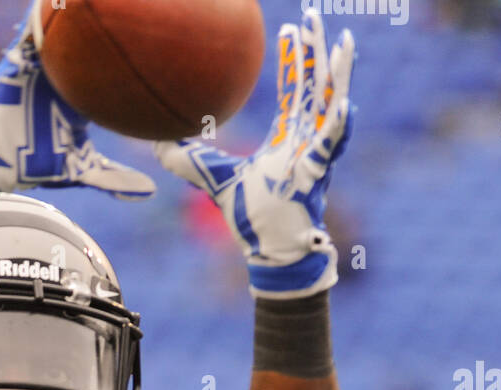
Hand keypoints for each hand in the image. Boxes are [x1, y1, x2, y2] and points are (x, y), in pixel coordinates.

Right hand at [0, 2, 155, 207]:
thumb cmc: (31, 162)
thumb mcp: (79, 169)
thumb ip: (113, 178)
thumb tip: (150, 191)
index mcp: (80, 94)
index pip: (110, 70)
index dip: (132, 58)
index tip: (165, 45)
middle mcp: (63, 76)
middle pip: (91, 44)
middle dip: (109, 24)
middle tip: (146, 5)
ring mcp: (42, 66)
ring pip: (64, 32)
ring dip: (79, 12)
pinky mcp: (19, 60)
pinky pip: (35, 30)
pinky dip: (47, 15)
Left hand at [154, 12, 354, 298]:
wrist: (269, 255)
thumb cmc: (249, 219)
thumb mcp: (212, 180)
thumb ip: (187, 159)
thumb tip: (155, 139)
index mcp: (287, 139)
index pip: (294, 92)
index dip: (293, 62)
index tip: (289, 31)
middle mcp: (306, 142)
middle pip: (316, 86)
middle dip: (317, 50)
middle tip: (314, 15)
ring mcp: (314, 157)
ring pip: (332, 107)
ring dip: (339, 75)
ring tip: (345, 43)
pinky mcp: (316, 177)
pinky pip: (330, 148)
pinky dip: (339, 127)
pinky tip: (345, 104)